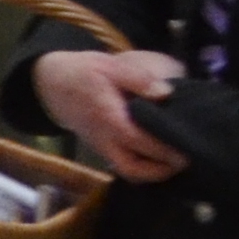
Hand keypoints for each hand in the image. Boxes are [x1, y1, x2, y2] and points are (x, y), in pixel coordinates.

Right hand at [35, 47, 191, 183]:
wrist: (50, 84)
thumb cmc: (82, 72)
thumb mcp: (109, 66)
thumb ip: (138, 79)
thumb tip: (167, 93)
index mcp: (109, 118)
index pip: (139, 141)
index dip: (165, 151)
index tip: (188, 152)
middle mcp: (105, 139)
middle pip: (132, 168)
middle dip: (161, 171)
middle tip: (185, 161)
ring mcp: (101, 146)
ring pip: (128, 171)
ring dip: (152, 173)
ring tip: (174, 162)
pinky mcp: (101, 147)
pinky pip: (124, 164)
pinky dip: (143, 166)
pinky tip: (159, 157)